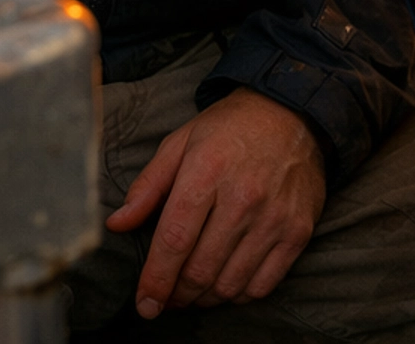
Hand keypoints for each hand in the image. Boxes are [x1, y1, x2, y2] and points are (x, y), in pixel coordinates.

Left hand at [105, 86, 326, 315]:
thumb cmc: (230, 128)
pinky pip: (262, 285)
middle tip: (168, 296)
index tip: (145, 303)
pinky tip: (226, 282)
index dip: (156, 280)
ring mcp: (274, 217)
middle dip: (177, 294)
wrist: (292, 111)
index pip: (175, 240)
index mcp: (207, 170)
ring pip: (229, 285)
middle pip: (200, 270)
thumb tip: (117, 224)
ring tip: (194, 290)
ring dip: (205, 298)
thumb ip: (148, 186)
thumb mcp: (182, 142)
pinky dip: (239, 295)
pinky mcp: (297, 231)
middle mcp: (244, 196)